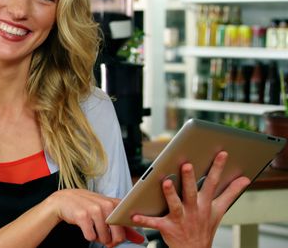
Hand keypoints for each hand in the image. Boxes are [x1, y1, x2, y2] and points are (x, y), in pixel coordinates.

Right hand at [49, 189, 143, 246]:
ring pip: (104, 238)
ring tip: (93, 229)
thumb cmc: (88, 207)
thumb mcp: (107, 213)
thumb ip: (124, 226)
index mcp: (115, 204)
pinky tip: (85, 227)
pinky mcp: (83, 216)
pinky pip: (91, 237)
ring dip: (99, 238)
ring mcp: (94, 210)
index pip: (128, 226)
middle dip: (111, 241)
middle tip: (104, 236)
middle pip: (118, 236)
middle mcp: (106, 205)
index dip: (123, 236)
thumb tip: (140, 240)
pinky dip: (88, 236)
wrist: (63, 200)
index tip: (116, 235)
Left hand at [131, 151, 250, 247]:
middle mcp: (194, 209)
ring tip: (165, 182)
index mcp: (205, 203)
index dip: (218, 168)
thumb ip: (230, 193)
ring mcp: (180, 218)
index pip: (213, 182)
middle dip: (189, 178)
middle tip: (186, 164)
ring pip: (175, 204)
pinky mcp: (167, 227)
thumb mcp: (219, 210)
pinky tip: (134, 216)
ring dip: (170, 194)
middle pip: (192, 192)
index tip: (222, 153)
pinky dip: (144, 220)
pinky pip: (154, 222)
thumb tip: (245, 179)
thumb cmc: (204, 226)